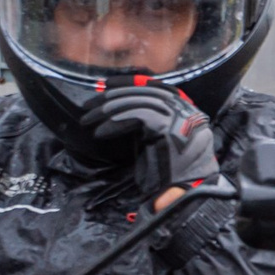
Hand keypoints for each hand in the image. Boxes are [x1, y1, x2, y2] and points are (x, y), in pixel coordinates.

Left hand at [78, 84, 220, 203]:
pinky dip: (114, 124)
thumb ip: (146, 119)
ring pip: (136, 103)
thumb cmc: (170, 171)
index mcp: (185, 109)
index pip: (155, 86)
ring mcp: (179, 118)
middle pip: (143, 92)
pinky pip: (135, 117)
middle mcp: (185, 110)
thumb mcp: (157, 139)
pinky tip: (100, 133)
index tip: (107, 84)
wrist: (185, 191)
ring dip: (107, 111)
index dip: (129, 82)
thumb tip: (119, 104)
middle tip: (88, 105)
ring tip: (89, 120)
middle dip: (111, 97)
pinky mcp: (168, 127)